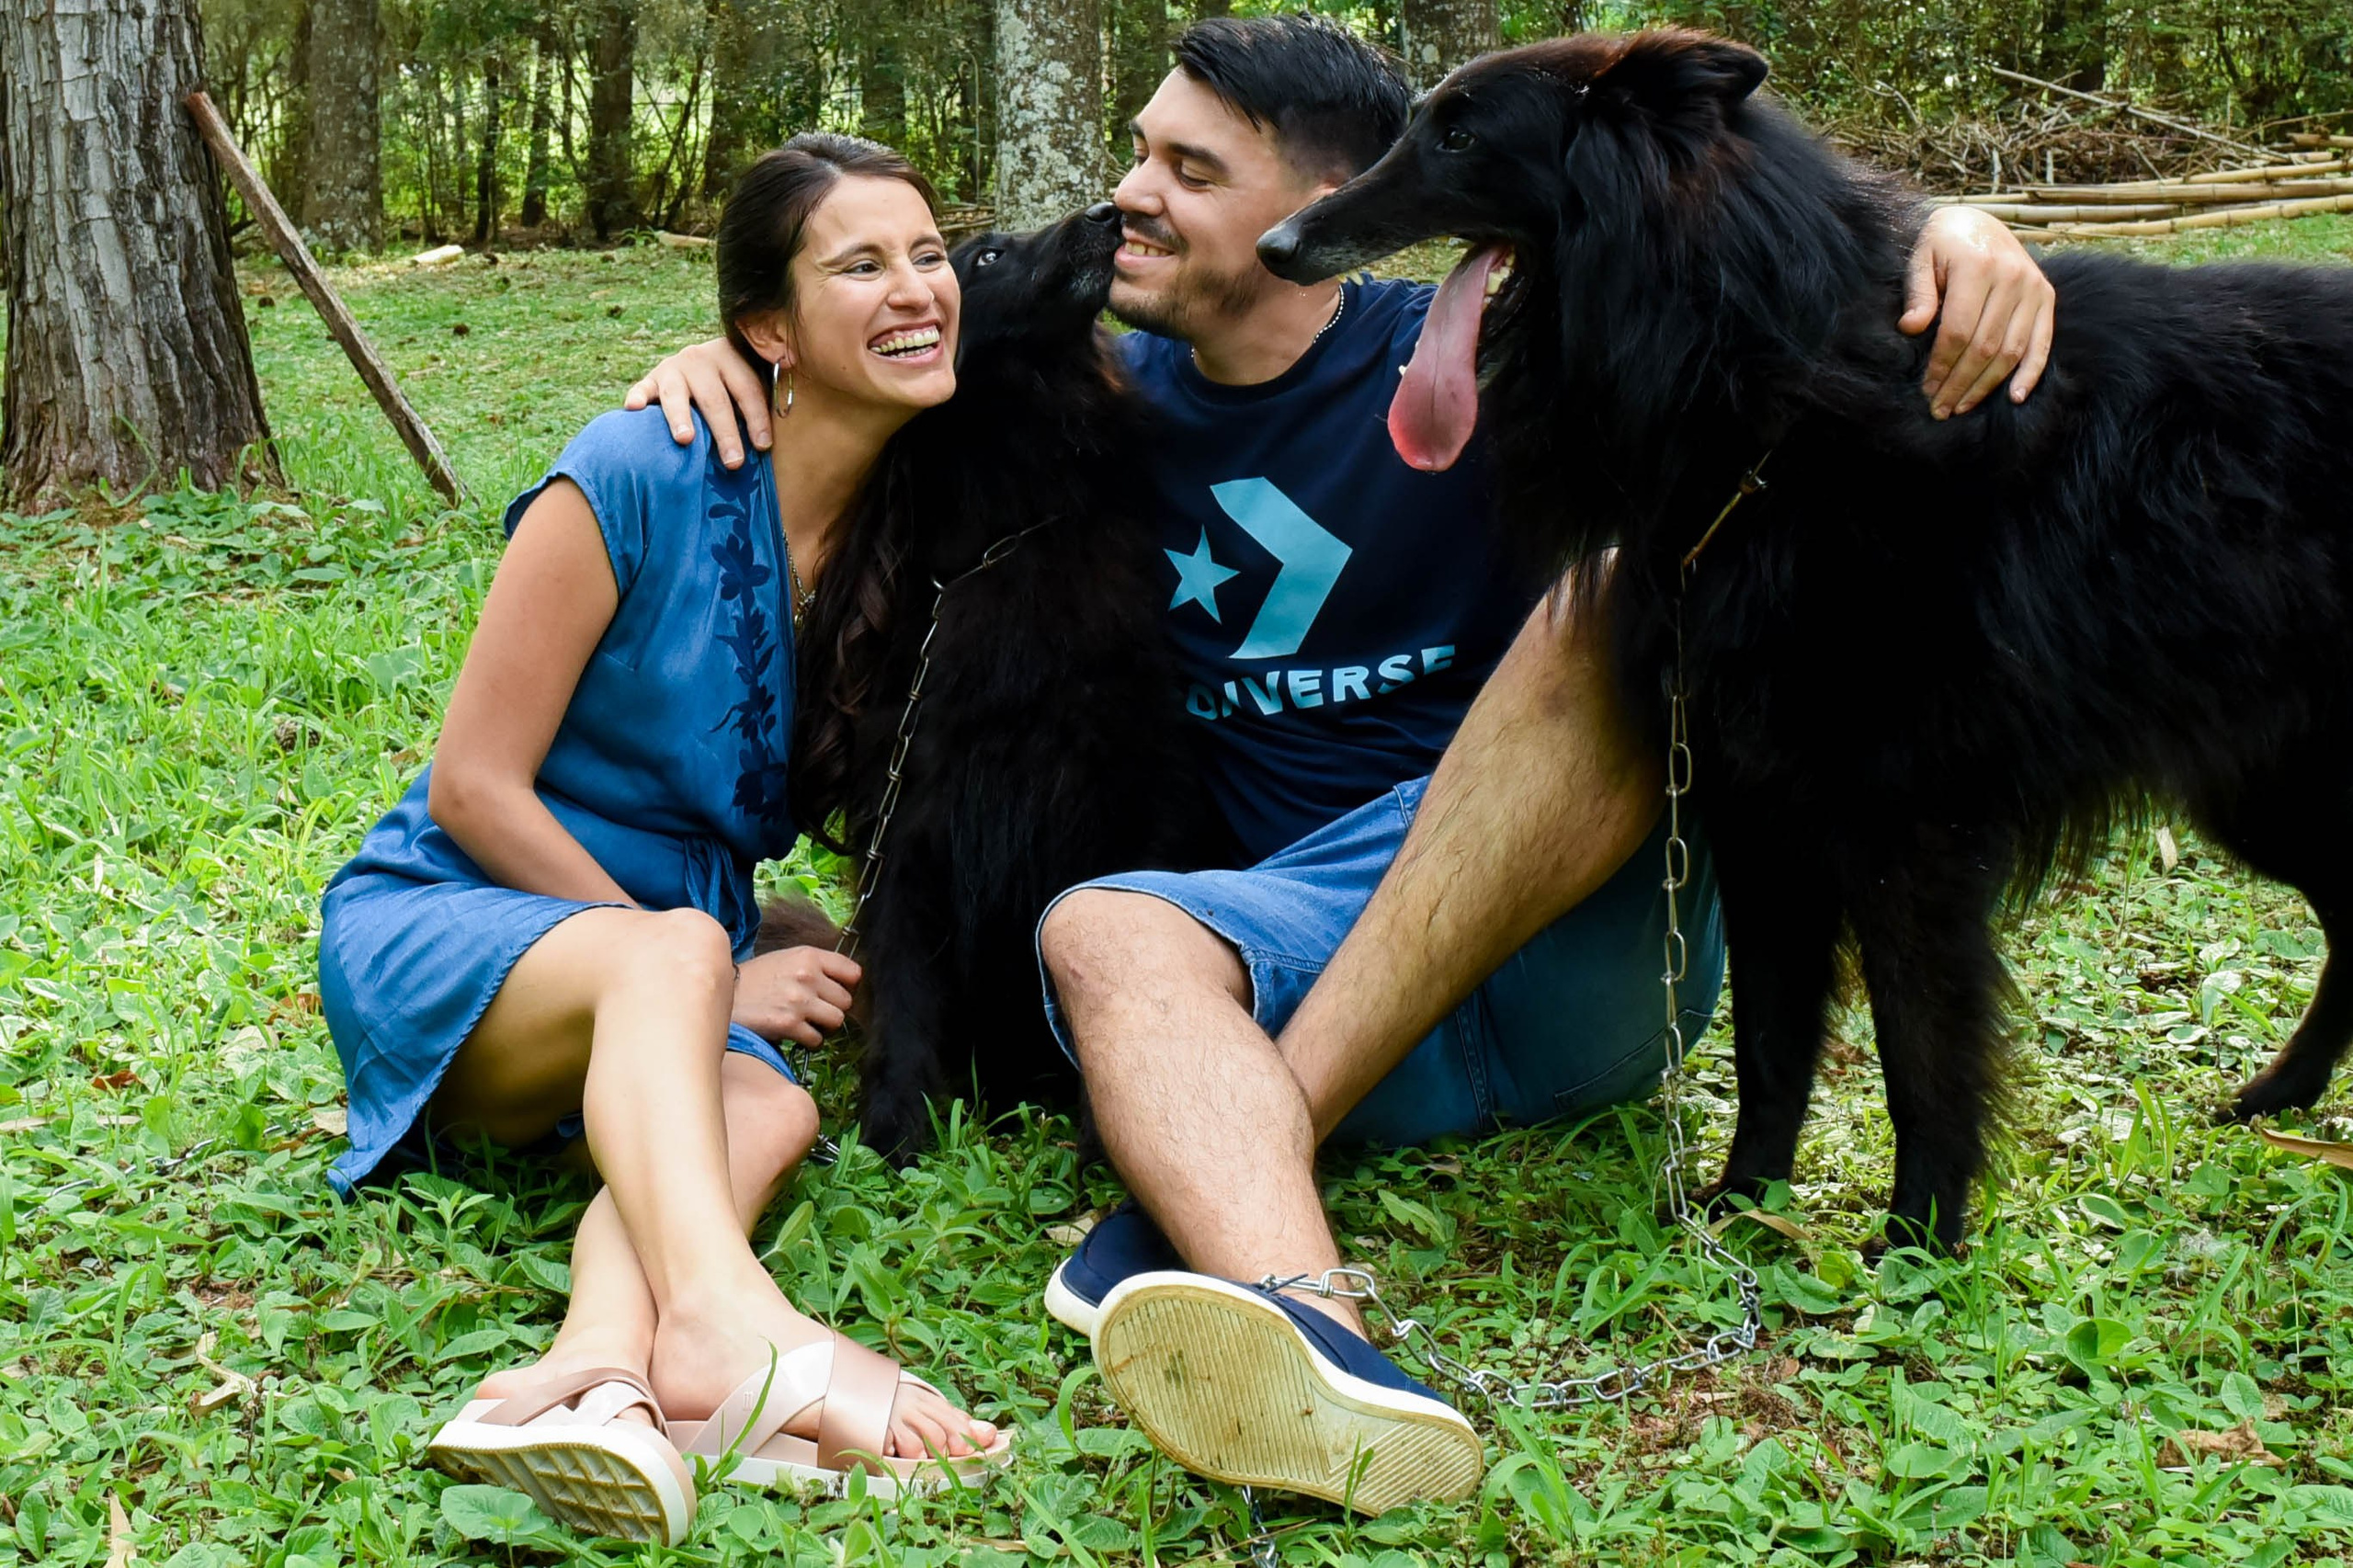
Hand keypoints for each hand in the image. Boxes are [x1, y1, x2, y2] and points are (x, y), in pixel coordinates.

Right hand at [623, 339, 773, 468]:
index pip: (747, 389)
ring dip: (680, 417)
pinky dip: (637, 397)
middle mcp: (700, 358)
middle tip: (733, 461)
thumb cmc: (733, 386)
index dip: (757, 418)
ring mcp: (673, 368)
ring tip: (686, 439)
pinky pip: (642, 388)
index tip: (763, 446)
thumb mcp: (750, 383)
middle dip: (725, 432)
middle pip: (714, 398)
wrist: (702, 361)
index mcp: (731, 357)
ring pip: (677, 394)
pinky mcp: (651, 379)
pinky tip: (632, 408)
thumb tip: (780, 438)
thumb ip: (762, 401)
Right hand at [731, 945, 861, 1047]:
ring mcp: (798, 1001)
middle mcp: (807, 976)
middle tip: (816, 1010)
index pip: (853, 973)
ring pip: (836, 1021)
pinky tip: (795, 1033)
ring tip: (808, 1022)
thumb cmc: (757, 978)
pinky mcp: (788, 1024)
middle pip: (846, 1001)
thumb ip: (816, 966)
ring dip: (824, 1026)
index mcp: (808, 956)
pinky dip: (809, 1040)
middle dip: (833, 1008)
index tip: (837, 992)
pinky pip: (816, 1039)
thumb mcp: (786, 959)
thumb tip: (849, 983)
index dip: (848, 986)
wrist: (723, 995)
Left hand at [1898, 205, 2055, 418]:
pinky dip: (2031, 372)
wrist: (1976, 222)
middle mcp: (2013, 278)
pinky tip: (2016, 397)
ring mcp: (2034, 288)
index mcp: (1978, 267)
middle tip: (1940, 409)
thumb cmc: (1940, 245)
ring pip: (2011, 350)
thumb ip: (1918, 293)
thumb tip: (1911, 328)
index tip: (1926, 390)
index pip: (1958, 331)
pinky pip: (2042, 342)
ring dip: (1987, 385)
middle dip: (1960, 383)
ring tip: (1962, 406)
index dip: (1942, 366)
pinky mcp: (2047, 297)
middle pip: (1985, 346)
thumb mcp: (1920, 258)